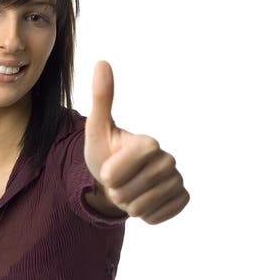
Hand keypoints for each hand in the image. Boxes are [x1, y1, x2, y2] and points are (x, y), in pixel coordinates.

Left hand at [84, 60, 189, 223]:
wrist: (115, 182)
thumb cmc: (104, 154)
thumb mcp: (97, 130)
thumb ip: (102, 99)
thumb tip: (102, 62)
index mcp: (149, 143)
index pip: (125, 166)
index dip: (111, 173)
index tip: (107, 170)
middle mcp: (168, 160)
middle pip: (133, 191)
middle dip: (117, 192)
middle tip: (118, 184)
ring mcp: (177, 180)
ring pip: (144, 207)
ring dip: (128, 205)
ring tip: (129, 193)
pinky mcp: (182, 198)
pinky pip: (159, 217)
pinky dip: (145, 216)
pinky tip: (143, 202)